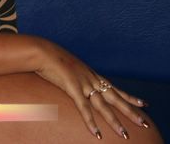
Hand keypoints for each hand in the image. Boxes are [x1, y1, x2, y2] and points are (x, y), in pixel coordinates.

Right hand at [33, 38, 149, 138]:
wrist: (41, 51)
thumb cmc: (50, 57)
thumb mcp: (67, 65)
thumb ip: (73, 74)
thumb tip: (72, 79)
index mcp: (91, 74)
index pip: (114, 87)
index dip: (129, 96)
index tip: (143, 103)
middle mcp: (91, 79)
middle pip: (115, 98)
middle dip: (130, 111)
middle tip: (144, 123)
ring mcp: (83, 83)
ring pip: (103, 106)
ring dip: (114, 121)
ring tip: (124, 135)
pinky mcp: (72, 88)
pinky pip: (84, 108)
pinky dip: (90, 121)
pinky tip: (96, 133)